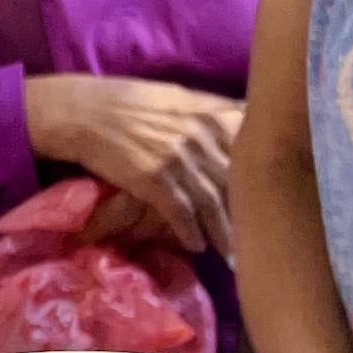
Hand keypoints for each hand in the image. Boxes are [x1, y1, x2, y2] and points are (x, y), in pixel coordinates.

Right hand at [23, 73, 241, 249]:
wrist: (82, 111)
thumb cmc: (127, 102)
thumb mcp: (175, 97)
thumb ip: (209, 113)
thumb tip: (240, 121)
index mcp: (209, 113)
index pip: (248, 151)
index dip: (260, 180)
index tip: (269, 202)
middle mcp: (200, 135)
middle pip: (235, 183)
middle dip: (247, 214)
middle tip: (258, 238)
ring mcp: (178, 157)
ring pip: (212, 203)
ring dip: (224, 234)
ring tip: (232, 255)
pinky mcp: (154, 178)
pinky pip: (181, 213)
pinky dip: (191, 232)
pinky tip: (197, 246)